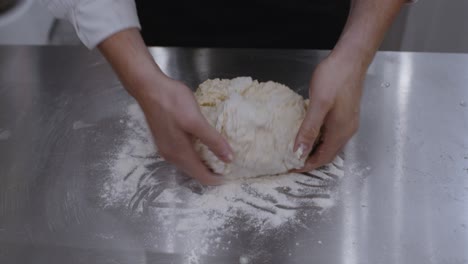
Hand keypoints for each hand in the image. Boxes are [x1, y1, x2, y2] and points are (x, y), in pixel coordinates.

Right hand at [136, 75, 232, 184]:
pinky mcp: (164, 139)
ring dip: (203, 163)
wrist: (148, 87)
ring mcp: (166, 148)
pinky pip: (183, 154)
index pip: (202, 176)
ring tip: (219, 156)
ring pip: (188, 164)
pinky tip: (203, 145)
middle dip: (211, 172)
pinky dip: (195, 155)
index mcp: (180, 154)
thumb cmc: (173, 102)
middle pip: (194, 172)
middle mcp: (171, 156)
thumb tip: (229, 159)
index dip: (217, 178)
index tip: (232, 174)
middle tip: (229, 165)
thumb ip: (213, 141)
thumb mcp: (197, 121)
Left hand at [294, 54, 364, 171]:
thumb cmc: (335, 78)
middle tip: (291, 161)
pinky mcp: (344, 113)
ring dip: (313, 150)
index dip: (307, 165)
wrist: (351, 58)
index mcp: (340, 131)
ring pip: (328, 144)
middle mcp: (346, 130)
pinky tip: (307, 132)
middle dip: (310, 160)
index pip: (323, 158)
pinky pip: (329, 134)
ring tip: (296, 149)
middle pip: (327, 154)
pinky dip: (318, 138)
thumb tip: (300, 151)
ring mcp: (346, 122)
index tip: (291, 167)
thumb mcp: (319, 104)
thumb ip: (309, 129)